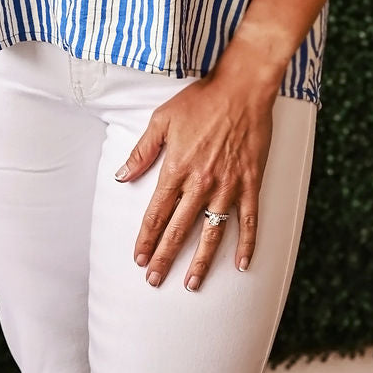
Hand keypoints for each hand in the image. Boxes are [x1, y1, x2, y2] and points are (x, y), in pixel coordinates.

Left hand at [114, 68, 274, 291]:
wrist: (241, 88)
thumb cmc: (201, 99)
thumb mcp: (162, 119)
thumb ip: (142, 151)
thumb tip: (121, 175)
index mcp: (177, 167)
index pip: (157, 212)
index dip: (146, 237)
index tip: (139, 258)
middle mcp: (201, 182)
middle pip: (179, 229)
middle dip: (165, 257)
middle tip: (154, 280)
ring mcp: (228, 185)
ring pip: (212, 232)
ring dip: (201, 261)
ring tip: (191, 284)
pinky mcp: (250, 183)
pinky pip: (249, 220)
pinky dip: (246, 244)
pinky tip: (241, 265)